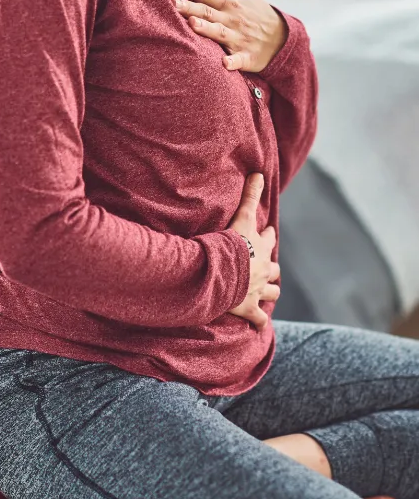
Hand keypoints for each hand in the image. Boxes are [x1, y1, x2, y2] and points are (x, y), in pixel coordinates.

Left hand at [166, 0, 287, 72]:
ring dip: (206, 29)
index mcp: (228, 3)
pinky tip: (224, 63)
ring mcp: (238, 38)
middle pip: (206, 12)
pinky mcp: (246, 57)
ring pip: (219, 33)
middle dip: (189, 7)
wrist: (283, 38)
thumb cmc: (257, 12)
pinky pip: (238, 60)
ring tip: (192, 24)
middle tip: (171, 2)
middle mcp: (230, 20)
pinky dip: (232, 62)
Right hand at [226, 172, 279, 329]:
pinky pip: (258, 318)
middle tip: (268, 267)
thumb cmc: (232, 244)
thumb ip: (250, 195)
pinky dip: (259, 321)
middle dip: (273, 268)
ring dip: (270, 291)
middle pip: (275, 270)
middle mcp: (264, 270)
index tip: (267, 234)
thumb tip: (259, 172)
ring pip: (272, 292)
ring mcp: (258, 290)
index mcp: (261, 249)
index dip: (268, 236)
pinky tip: (259, 326)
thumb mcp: (242, 216)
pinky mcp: (249, 308)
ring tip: (267, 292)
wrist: (223, 272)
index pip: (269, 239)